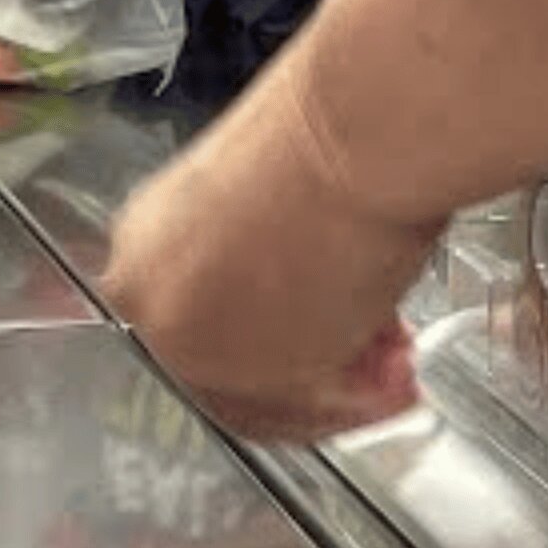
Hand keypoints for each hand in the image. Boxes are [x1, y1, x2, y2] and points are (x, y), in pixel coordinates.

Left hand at [102, 61, 434, 443]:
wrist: (361, 134)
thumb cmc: (336, 141)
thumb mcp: (283, 210)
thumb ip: (274, 271)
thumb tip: (315, 312)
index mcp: (146, 245)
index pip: (200, 325)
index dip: (278, 343)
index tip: (333, 343)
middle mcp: (150, 299)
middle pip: (228, 373)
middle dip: (316, 376)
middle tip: (381, 365)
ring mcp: (187, 343)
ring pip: (265, 401)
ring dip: (343, 395)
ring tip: (401, 369)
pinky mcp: (236, 377)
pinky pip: (301, 413)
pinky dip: (356, 406)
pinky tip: (398, 380)